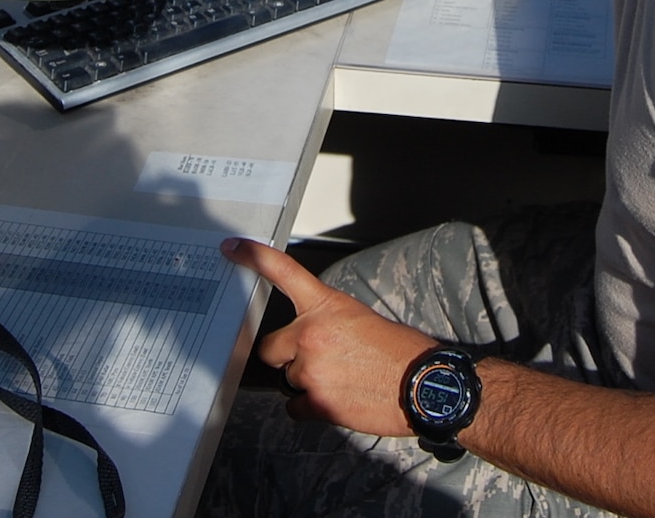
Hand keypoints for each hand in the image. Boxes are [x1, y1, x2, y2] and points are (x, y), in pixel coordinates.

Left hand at [222, 236, 435, 435]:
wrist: (423, 385)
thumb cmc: (401, 351)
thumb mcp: (362, 319)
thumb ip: (327, 323)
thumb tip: (312, 340)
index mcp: (326, 306)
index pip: (283, 272)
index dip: (253, 257)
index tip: (231, 248)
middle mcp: (311, 334)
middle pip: (269, 348)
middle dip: (286, 355)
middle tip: (317, 361)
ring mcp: (310, 370)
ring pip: (288, 379)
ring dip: (307, 382)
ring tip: (341, 380)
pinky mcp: (316, 403)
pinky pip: (295, 407)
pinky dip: (311, 407)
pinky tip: (338, 399)